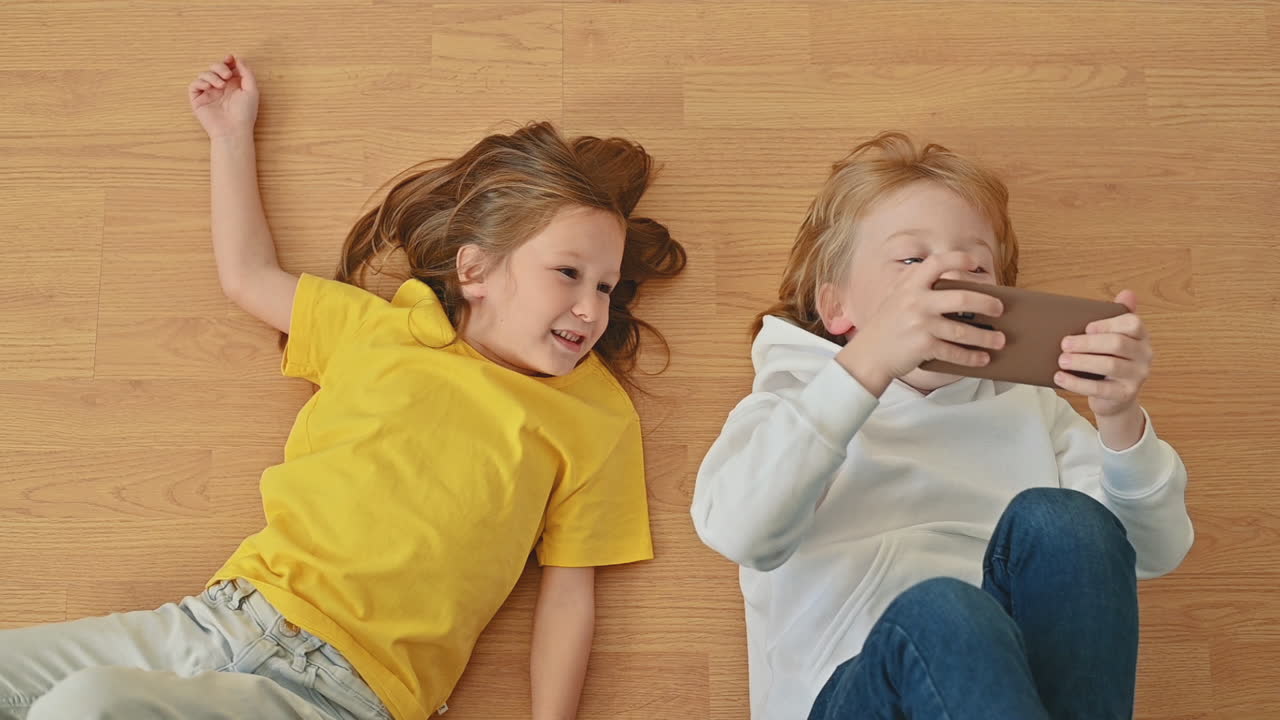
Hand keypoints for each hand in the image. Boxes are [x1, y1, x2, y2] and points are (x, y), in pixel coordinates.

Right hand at [188, 54, 258, 139]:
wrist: (234, 130)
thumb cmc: (245, 113)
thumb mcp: (251, 90)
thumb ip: (246, 72)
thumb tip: (237, 58)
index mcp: (233, 85)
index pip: (227, 67)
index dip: (227, 60)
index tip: (230, 58)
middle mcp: (220, 88)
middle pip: (214, 67)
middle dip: (219, 66)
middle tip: (227, 75)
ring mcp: (209, 93)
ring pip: (204, 74)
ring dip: (212, 75)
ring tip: (220, 86)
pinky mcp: (198, 99)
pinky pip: (194, 85)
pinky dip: (200, 82)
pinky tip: (209, 87)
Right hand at [837, 251, 1005, 394]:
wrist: (868, 355)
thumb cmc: (887, 325)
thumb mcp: (896, 298)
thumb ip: (918, 287)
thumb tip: (956, 284)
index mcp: (910, 285)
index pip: (937, 263)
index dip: (959, 260)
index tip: (974, 264)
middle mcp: (916, 301)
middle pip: (963, 299)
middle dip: (987, 304)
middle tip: (999, 309)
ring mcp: (920, 324)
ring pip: (963, 330)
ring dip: (986, 336)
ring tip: (999, 340)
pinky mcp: (923, 346)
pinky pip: (954, 352)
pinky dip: (972, 357)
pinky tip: (982, 358)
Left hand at [1055, 290, 1151, 418]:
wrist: (1115, 398)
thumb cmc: (1109, 361)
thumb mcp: (1113, 338)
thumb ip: (1116, 316)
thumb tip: (1127, 293)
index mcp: (1141, 337)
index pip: (1132, 324)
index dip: (1108, 324)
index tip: (1086, 327)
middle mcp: (1144, 355)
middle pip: (1117, 344)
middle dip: (1087, 343)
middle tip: (1064, 344)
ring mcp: (1137, 376)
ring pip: (1109, 365)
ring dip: (1082, 361)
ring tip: (1061, 360)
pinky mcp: (1125, 395)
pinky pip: (1099, 389)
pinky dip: (1076, 383)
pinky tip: (1060, 377)